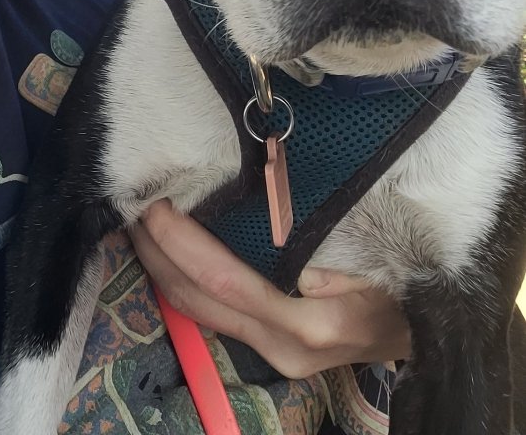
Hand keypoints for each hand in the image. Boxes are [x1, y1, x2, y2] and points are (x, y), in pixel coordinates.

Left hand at [131, 199, 410, 377]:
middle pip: (197, 299)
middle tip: (131, 203)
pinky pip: (212, 313)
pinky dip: (183, 279)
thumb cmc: (402, 284)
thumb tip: (299, 270)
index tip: (156, 204)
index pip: (226, 281)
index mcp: (307, 323)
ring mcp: (272, 353)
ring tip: (138, 222)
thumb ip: (337, 268)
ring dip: (161, 266)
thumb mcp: (380, 268)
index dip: (183, 244)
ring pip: (196, 310)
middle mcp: (282, 346)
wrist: (424, 332)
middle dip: (156, 252)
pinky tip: (167, 250)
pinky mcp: (269, 348)